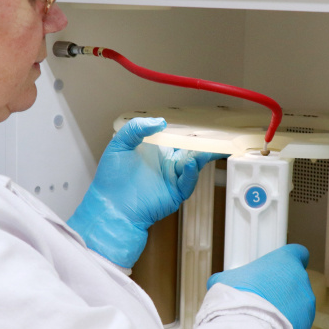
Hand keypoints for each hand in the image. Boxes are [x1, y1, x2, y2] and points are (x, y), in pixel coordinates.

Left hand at [67, 117, 223, 267]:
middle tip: (218, 135)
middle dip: (205, 143)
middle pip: (190, 150)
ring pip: (193, 164)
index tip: (200, 123)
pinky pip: (187, 182)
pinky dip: (191, 173)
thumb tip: (160, 121)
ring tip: (211, 147)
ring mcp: (171, 179)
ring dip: (203, 156)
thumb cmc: (111, 178)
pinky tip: (191, 163)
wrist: (110, 206)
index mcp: (155, 150)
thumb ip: (136, 128)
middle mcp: (166, 163)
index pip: (175, 137)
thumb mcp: (120, 144)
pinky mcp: (174, 194)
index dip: (187, 131)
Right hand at [207, 244, 315, 328]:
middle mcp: (300, 277)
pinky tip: (271, 325)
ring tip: (266, 313)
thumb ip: (230, 277)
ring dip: (286, 305)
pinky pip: (298, 319)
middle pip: (295, 278)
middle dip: (282, 286)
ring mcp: (306, 300)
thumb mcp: (226, 279)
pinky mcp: (307, 321)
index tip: (282, 265)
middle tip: (264, 294)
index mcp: (284, 260)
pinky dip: (288, 322)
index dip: (291, 258)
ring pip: (298, 300)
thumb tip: (217, 282)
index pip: (298, 252)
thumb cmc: (239, 296)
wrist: (248, 325)